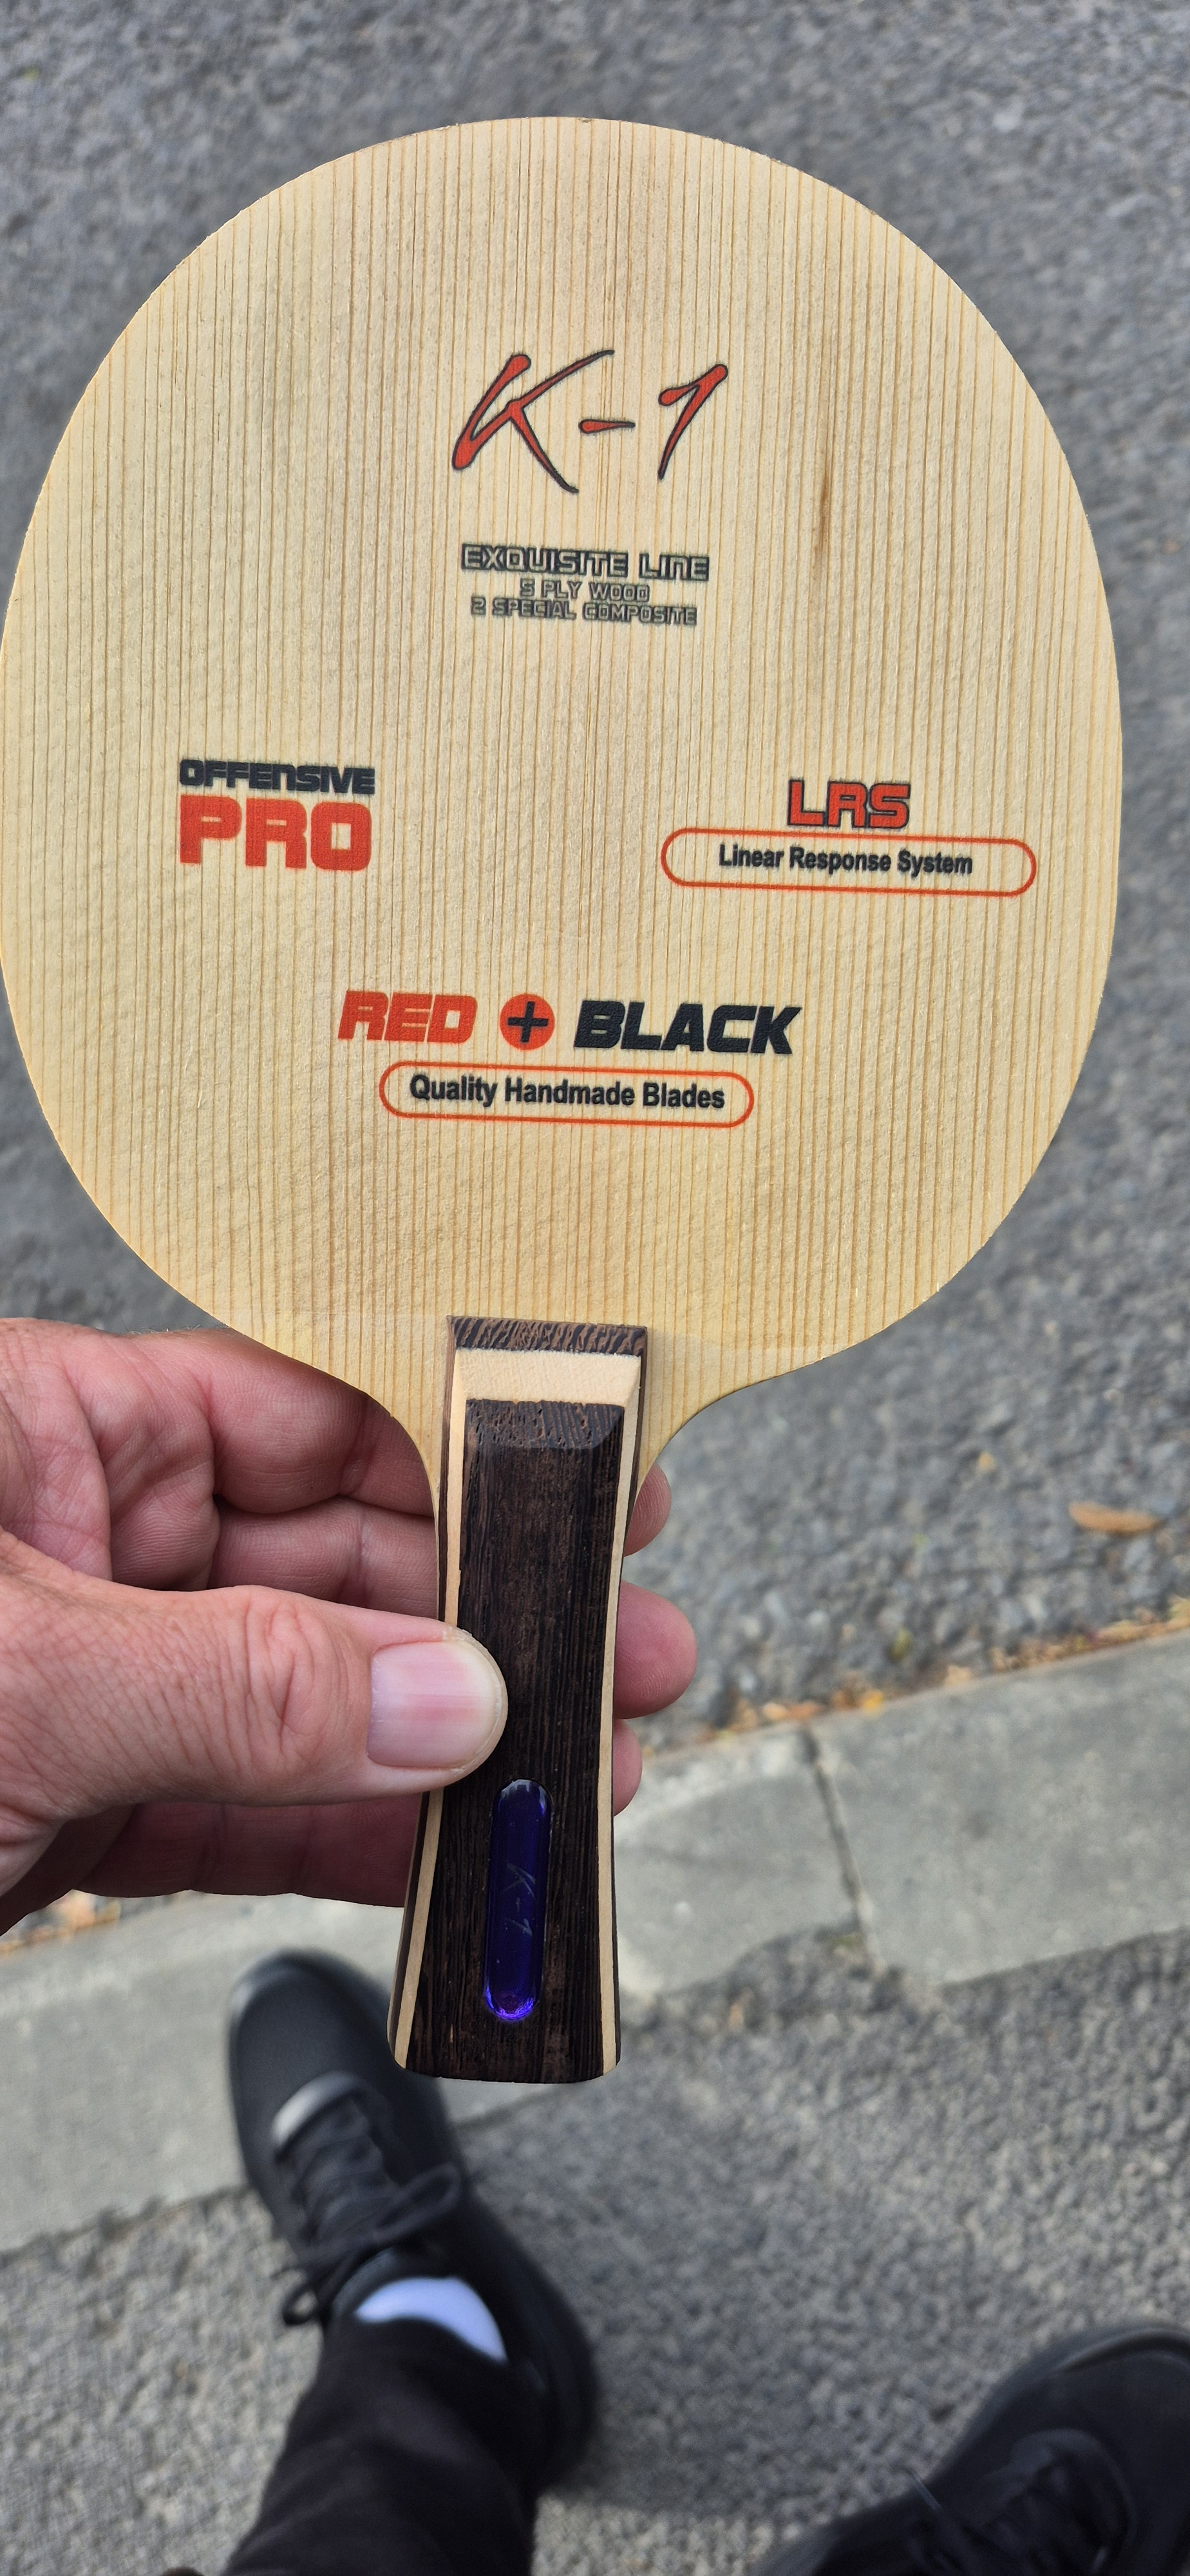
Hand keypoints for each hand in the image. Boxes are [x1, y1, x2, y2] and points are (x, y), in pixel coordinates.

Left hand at [0, 1321, 694, 1932]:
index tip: (581, 1487)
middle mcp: (75, 1541)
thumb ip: (240, 1684)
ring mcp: (83, 1677)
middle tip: (619, 1651)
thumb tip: (441, 1695)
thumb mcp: (24, 1677)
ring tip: (577, 1766)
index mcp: (48, 1432)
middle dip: (487, 1618)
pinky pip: (249, 1813)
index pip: (299, 1411)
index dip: (457, 1449)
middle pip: (333, 1560)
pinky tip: (450, 1855)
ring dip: (447, 1748)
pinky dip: (354, 1842)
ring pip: (309, 1701)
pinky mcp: (74, 1806)